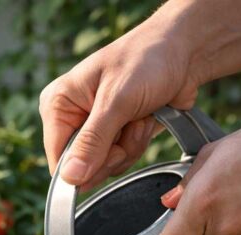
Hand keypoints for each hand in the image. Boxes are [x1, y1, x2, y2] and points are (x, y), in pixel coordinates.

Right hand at [39, 10, 197, 188]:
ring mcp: (93, 130)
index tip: (113, 150)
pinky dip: (137, 144)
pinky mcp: (113, 136)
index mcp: (58, 105)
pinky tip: (145, 119)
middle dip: (113, 153)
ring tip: (140, 115)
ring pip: (105, 167)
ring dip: (130, 147)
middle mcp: (71, 119)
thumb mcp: (117, 101)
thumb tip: (70, 178)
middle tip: (130, 123)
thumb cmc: (146, 60)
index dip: (85, 169)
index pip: (59, 161)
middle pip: (83, 170)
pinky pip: (121, 161)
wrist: (183, 51)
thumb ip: (92, 141)